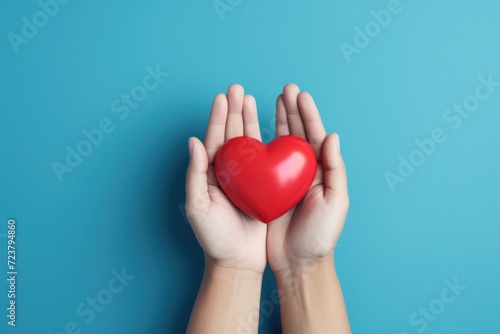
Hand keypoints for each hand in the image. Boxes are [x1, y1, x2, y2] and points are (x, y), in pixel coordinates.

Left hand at [185, 84, 266, 273]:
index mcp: (211, 174)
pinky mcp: (262, 186)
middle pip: (231, 135)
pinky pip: (264, 159)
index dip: (217, 117)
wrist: (238, 261)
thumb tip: (194, 141)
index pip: (214, 139)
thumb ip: (196, 174)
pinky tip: (270, 126)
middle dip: (233, 111)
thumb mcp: (198, 207)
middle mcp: (228, 173)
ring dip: (248, 120)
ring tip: (250, 98)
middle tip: (237, 88)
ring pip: (247, 142)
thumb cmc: (214, 238)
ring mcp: (246, 178)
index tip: (222, 96)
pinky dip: (266, 141)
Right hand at [266, 84, 348, 273]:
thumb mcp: (336, 202)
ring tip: (272, 99)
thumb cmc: (321, 235)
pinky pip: (263, 161)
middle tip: (285, 89)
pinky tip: (254, 129)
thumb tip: (333, 136)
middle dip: (292, 110)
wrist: (298, 262)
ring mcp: (284, 178)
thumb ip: (335, 169)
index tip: (299, 94)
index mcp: (321, 172)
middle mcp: (303, 171)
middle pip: (297, 134)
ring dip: (278, 120)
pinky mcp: (267, 188)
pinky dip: (259, 144)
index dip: (308, 114)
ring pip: (280, 143)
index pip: (315, 136)